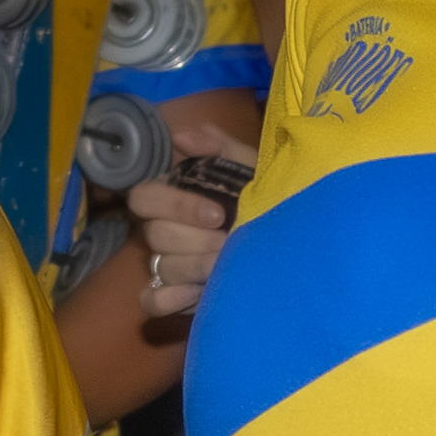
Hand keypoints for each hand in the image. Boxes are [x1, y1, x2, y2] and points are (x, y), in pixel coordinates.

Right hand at [129, 123, 256, 316]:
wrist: (291, 241)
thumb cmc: (264, 197)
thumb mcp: (250, 167)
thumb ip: (219, 148)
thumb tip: (181, 136)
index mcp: (175, 195)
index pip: (144, 197)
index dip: (175, 206)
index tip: (216, 213)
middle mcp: (166, 229)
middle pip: (155, 234)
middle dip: (194, 239)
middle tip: (227, 242)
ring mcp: (168, 264)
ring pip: (162, 266)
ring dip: (194, 267)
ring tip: (224, 266)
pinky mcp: (175, 295)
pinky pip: (152, 300)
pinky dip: (167, 299)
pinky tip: (193, 294)